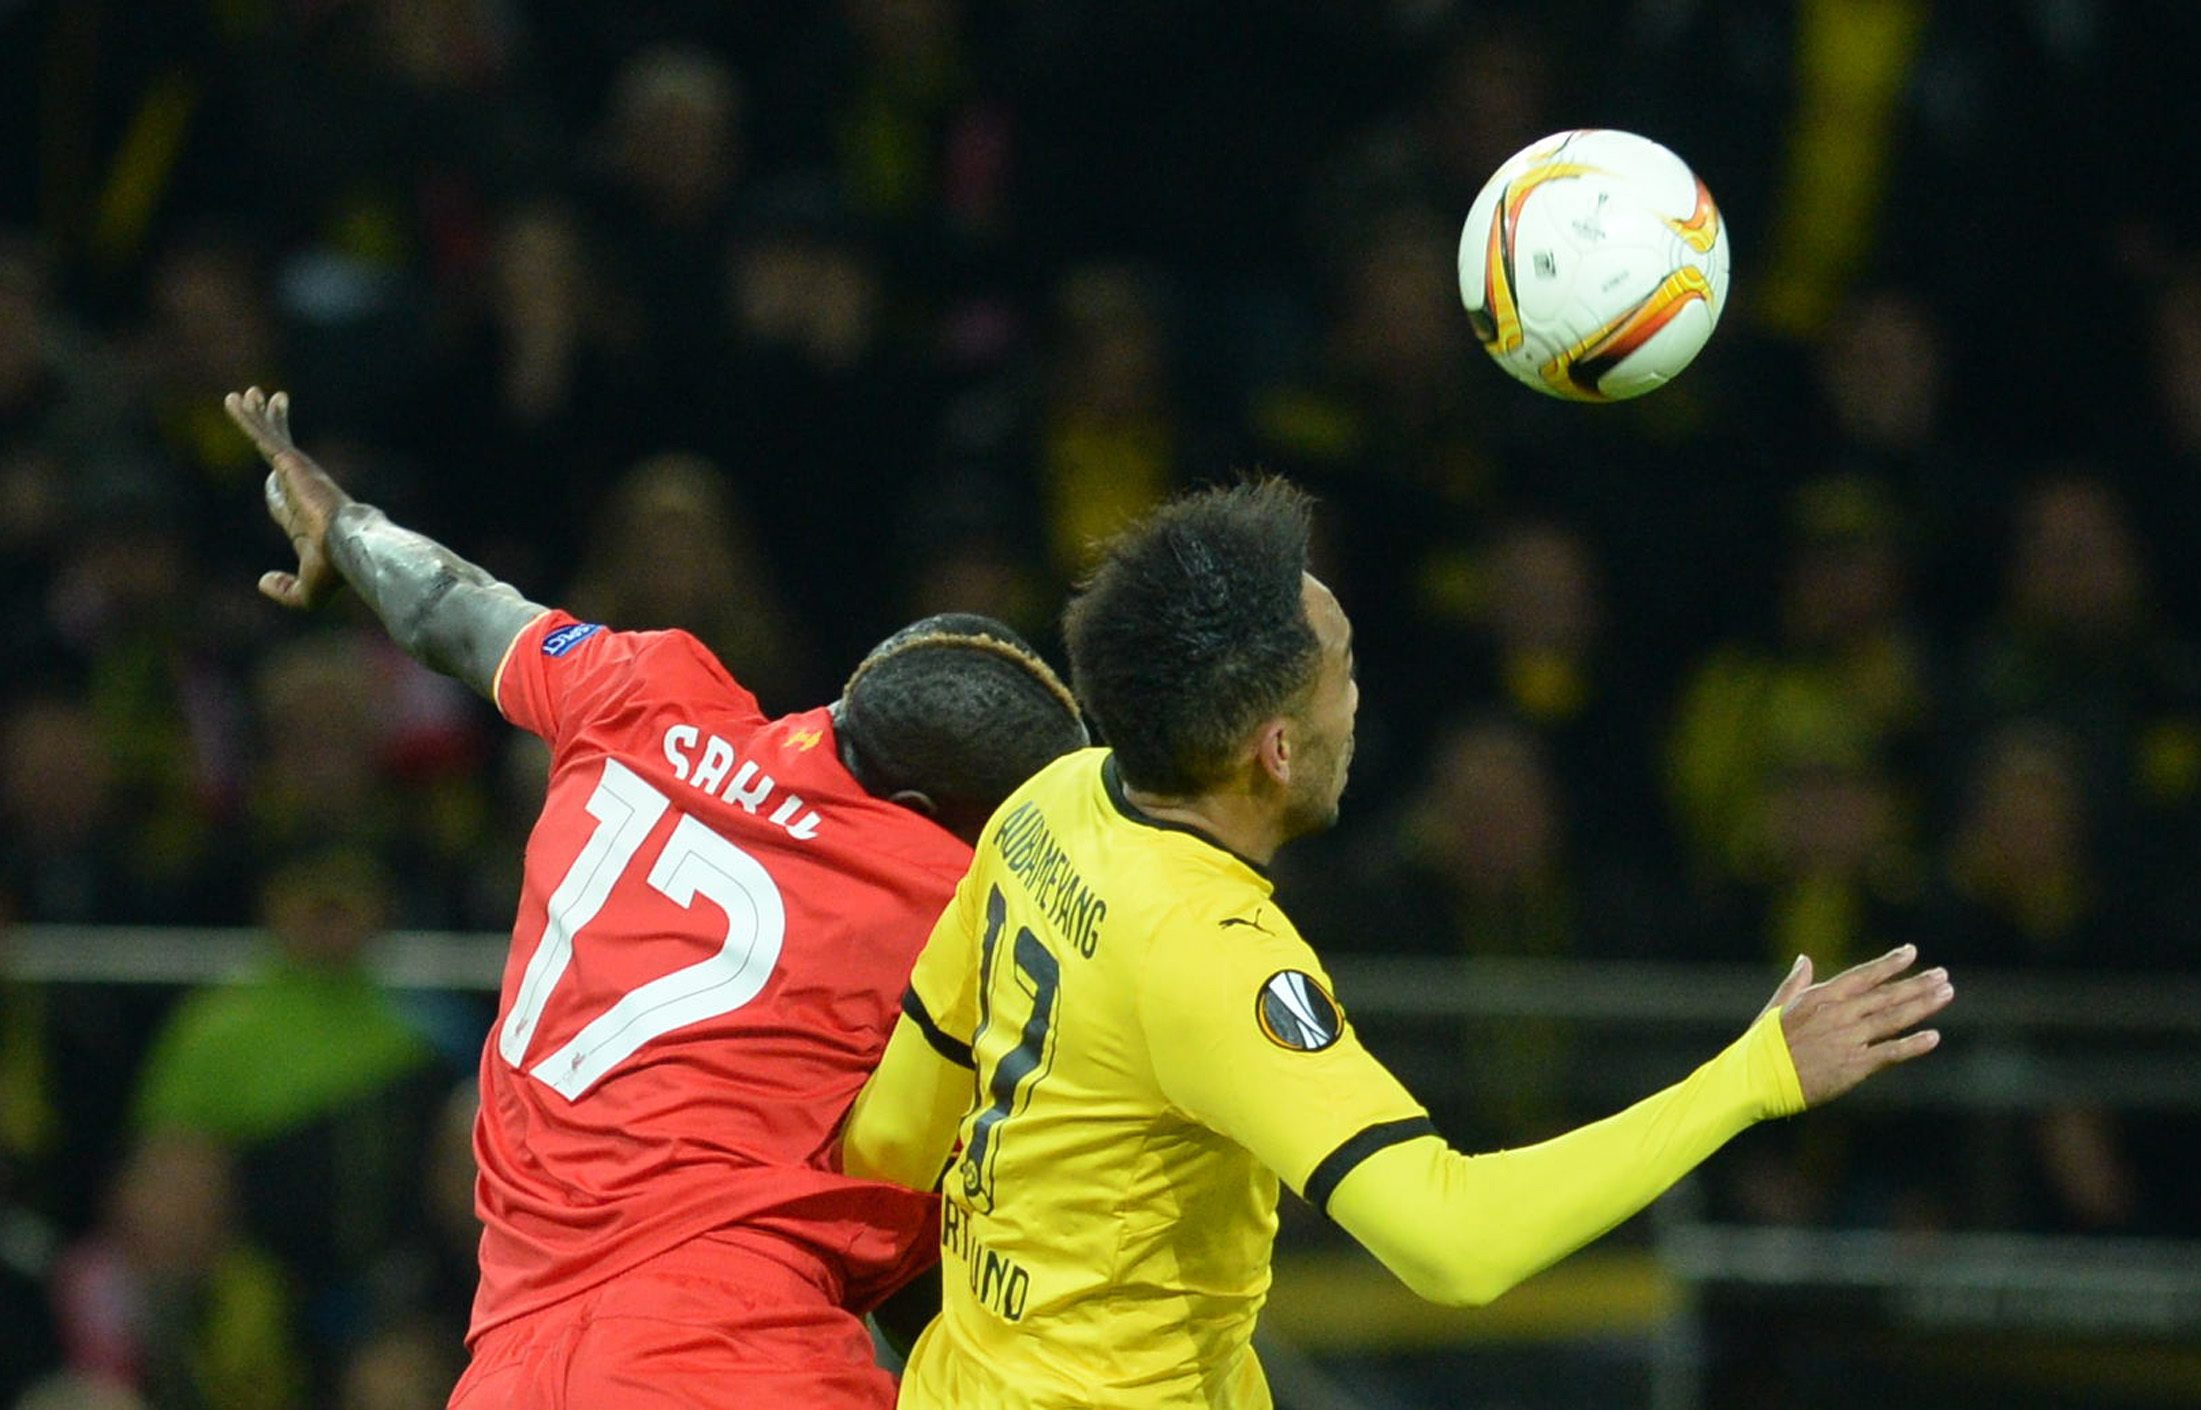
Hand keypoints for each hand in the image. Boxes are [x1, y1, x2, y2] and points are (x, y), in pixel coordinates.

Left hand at [225, 387, 351, 609]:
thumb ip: (286, 590)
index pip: (283, 492)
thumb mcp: (307, 592)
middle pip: (281, 454)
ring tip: (248, 393)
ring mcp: (299, 474)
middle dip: (273, 431)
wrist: (351, 549)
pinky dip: (248, 418)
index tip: (272, 477)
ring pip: (272, 438)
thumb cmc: (337, 571)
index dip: (274, 483)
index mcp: (307, 516)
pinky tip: (234, 400)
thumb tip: (263, 582)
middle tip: (267, 410)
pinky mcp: (291, 465)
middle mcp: (304, 489)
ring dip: (260, 415)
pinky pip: (264, 436)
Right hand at [1762, 945, 1952, 1107]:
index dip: (1889, 963)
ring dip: (1923, 1005)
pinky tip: (1933, 1037)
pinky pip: (1890, 1052)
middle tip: (1942, 975)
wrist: (1756, 1079)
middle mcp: (1839, 1014)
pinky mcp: (1854, 1065)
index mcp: (1820, 998)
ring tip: (1946, 994)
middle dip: (1917, 984)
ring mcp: (1848, 1039)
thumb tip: (1805, 958)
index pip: (1862, 976)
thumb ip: (1795, 983)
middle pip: (1886, 995)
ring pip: (1894, 1018)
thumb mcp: (1776, 1008)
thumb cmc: (1761, 1046)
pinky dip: (1913, 1045)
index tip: (1911, 951)